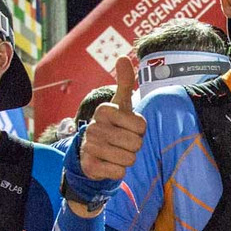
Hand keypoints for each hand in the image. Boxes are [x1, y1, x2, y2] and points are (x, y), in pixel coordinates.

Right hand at [79, 57, 145, 183]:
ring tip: (115, 152)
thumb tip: (122, 57)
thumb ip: (124, 82)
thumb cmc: (113, 126)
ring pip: (128, 159)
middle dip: (133, 146)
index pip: (141, 125)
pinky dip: (118, 171)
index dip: (139, 130)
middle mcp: (93, 127)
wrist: (91, 152)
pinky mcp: (89, 166)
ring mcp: (90, 147)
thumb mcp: (120, 105)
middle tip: (122, 142)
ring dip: (126, 159)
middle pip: (136, 144)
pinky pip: (119, 172)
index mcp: (104, 110)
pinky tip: (108, 163)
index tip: (127, 128)